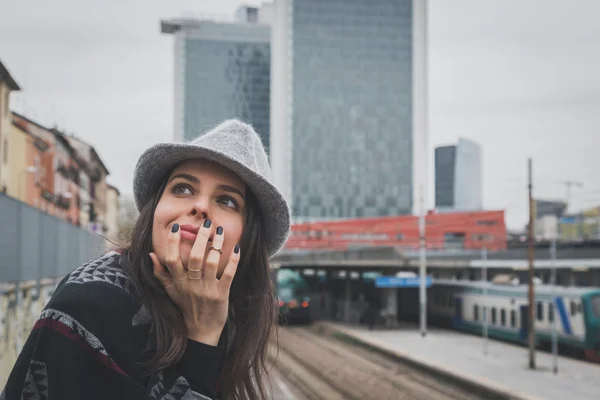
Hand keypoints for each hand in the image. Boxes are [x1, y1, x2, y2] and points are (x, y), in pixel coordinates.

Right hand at [149, 220, 239, 345]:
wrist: (200, 332)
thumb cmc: (185, 307)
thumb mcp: (170, 291)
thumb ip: (160, 273)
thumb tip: (151, 254)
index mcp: (178, 282)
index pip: (172, 259)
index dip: (172, 242)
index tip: (176, 226)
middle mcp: (191, 284)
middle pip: (195, 257)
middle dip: (201, 237)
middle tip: (206, 222)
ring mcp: (207, 289)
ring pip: (212, 262)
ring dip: (217, 244)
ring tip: (219, 230)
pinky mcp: (222, 294)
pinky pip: (228, 275)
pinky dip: (233, 261)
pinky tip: (236, 248)